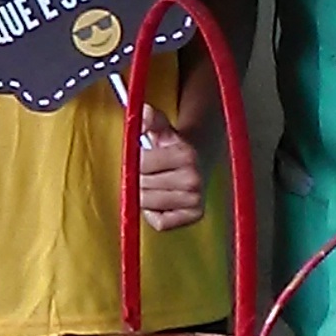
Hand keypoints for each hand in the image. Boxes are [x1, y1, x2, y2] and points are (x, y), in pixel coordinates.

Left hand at [135, 106, 205, 231]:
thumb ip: (150, 119)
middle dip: (137, 179)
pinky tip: (160, 201)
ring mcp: (196, 199)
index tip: (142, 158)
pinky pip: (160, 223)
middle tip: (147, 174)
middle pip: (141, 186)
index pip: (141, 164)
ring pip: (147, 205)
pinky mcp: (194, 216)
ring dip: (144, 196)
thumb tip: (142, 112)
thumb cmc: (173, 147)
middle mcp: (194, 178)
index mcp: (185, 155)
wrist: (200, 161)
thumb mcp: (162, 129)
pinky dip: (154, 214)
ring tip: (154, 185)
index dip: (135, 161)